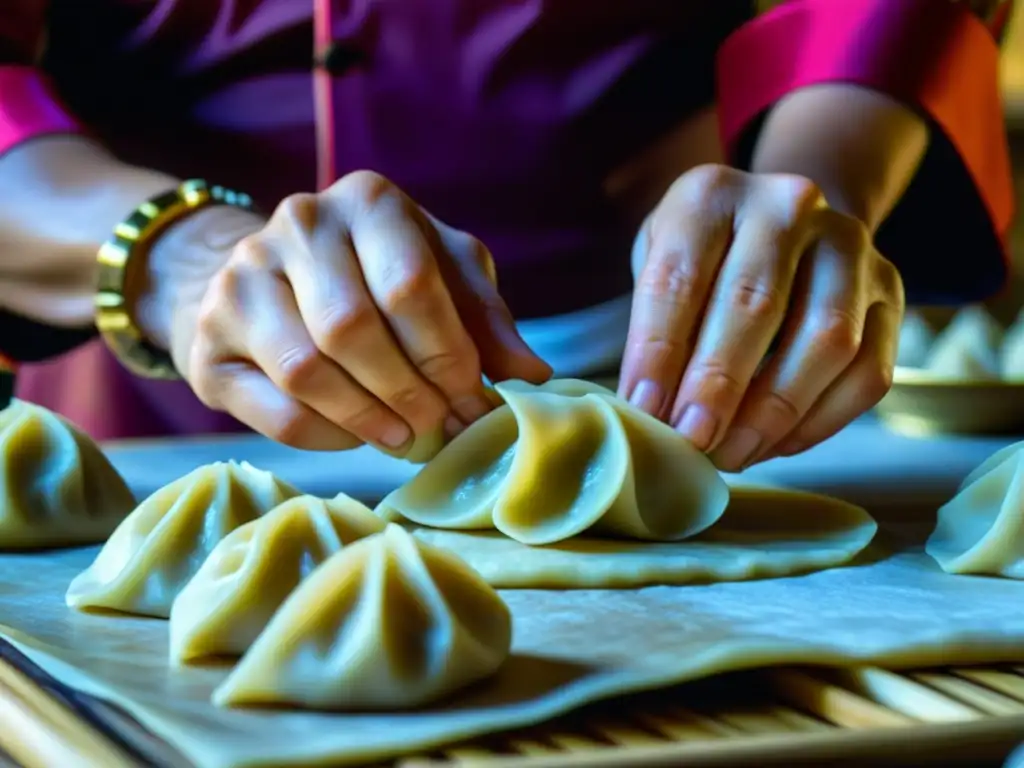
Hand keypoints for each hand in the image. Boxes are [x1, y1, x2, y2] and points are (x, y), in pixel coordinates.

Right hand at [147, 171, 550, 453]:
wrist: (271, 276)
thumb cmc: (375, 274)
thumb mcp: (442, 275)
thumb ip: (485, 319)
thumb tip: (534, 376)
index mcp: (367, 201)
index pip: (410, 284)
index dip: (448, 355)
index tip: (476, 400)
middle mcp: (297, 224)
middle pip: (353, 328)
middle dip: (410, 392)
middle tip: (442, 428)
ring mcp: (241, 278)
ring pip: (308, 371)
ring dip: (369, 420)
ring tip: (407, 438)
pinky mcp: (209, 339)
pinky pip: (275, 408)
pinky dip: (327, 436)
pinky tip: (356, 436)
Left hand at [619, 165, 903, 470]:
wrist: (784, 224)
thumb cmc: (705, 257)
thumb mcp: (660, 263)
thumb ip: (651, 325)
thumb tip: (648, 411)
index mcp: (711, 196)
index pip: (680, 277)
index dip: (659, 350)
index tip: (644, 409)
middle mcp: (788, 207)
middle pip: (755, 304)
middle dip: (718, 384)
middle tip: (692, 439)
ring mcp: (849, 247)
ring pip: (826, 339)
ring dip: (774, 411)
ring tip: (731, 452)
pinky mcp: (889, 293)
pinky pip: (868, 371)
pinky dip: (821, 420)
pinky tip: (776, 444)